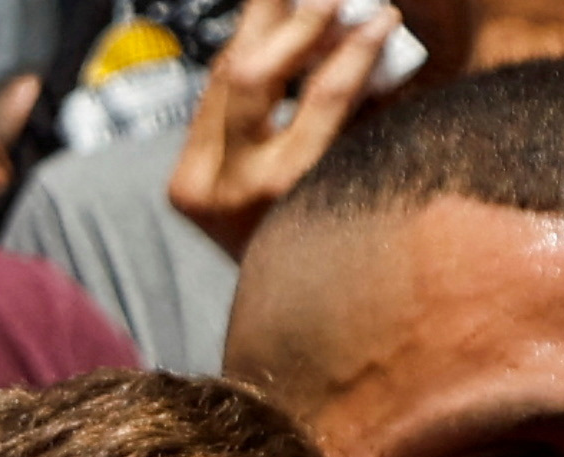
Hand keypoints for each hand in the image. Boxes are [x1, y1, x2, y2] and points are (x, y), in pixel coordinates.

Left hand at [168, 0, 411, 252]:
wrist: (272, 317)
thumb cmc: (327, 252)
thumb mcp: (351, 184)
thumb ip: (361, 119)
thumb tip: (370, 41)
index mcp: (286, 193)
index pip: (325, 97)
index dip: (356, 48)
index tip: (383, 18)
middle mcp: (232, 189)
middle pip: (254, 74)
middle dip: (297, 22)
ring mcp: (197, 185)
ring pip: (223, 77)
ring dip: (263, 27)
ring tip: (299, 1)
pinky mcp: (181, 182)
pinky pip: (211, 100)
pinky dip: (243, 60)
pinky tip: (271, 32)